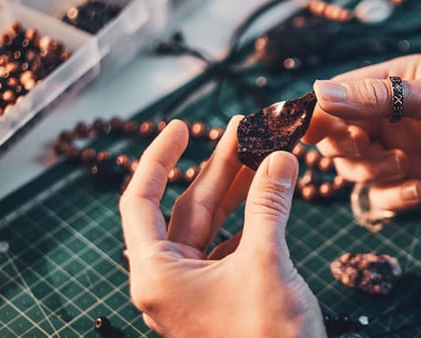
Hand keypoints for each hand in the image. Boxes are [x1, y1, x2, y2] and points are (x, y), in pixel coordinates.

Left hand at [119, 118, 325, 337]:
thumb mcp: (267, 263)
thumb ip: (269, 205)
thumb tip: (279, 156)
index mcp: (158, 274)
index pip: (141, 201)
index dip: (158, 158)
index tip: (182, 126)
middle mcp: (171, 280)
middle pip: (187, 208)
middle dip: (218, 167)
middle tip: (246, 130)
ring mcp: (199, 289)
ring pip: (215, 225)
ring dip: (240, 189)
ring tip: (265, 152)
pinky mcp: (226, 295)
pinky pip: (235, 244)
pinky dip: (254, 217)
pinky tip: (274, 193)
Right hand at [304, 54, 420, 290]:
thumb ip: (377, 96)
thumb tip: (317, 91)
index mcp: (398, 82)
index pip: (341, 95)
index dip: (320, 112)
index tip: (306, 130)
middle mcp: (396, 117)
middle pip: (340, 135)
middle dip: (347, 146)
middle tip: (366, 150)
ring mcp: (404, 153)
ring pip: (356, 169)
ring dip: (372, 171)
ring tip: (404, 168)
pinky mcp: (416, 187)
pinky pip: (382, 197)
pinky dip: (394, 197)